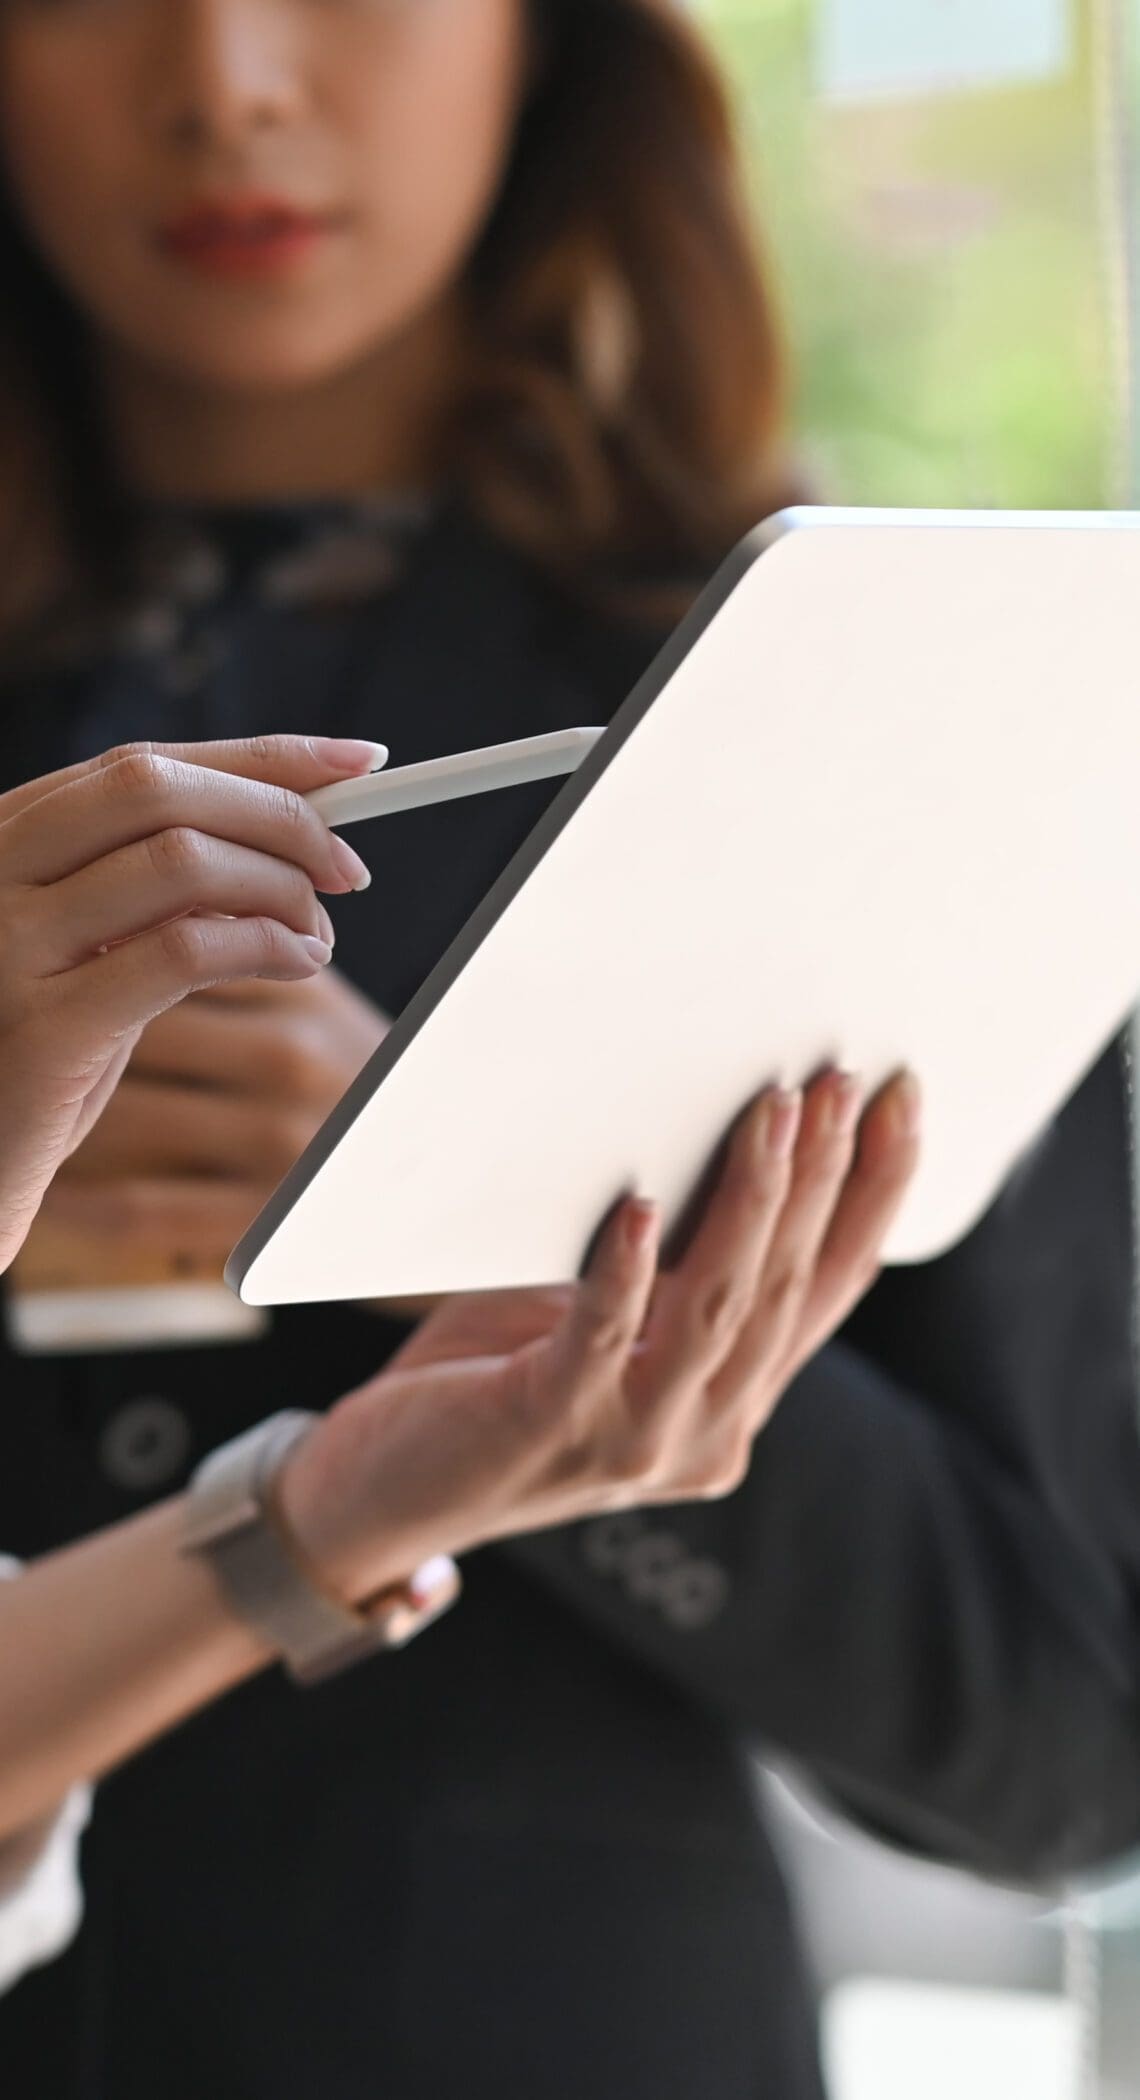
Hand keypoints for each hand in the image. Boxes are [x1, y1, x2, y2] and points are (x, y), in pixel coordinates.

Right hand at [0, 734, 378, 1271]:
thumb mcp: (84, 954)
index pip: (141, 766)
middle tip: (345, 868)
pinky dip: (260, 944)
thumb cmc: (32, 1062)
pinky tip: (295, 962)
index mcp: (3, 841)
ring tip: (316, 934)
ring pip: (177, 860)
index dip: (259, 757)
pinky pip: (178, 953)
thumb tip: (285, 836)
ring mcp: (5, 946)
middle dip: (276, 815)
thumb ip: (150, 894)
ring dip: (277, 888)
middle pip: (157, 791)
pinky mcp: (42, 1028)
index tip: (357, 761)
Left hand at [280, 1070, 920, 1598]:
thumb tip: (711, 1130)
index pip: (829, 1287)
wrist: (378, 1495)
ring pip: (719, 1307)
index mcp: (731, 1400)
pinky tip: (634, 1205)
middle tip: (835, 1077)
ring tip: (766, 1110)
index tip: (900, 1099)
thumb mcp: (600, 1316)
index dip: (875, 1192)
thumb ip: (664, 1264)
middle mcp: (706, 1433)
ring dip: (750, 1201)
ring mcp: (635, 1440)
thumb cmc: (486, 1383)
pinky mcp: (550, 1427)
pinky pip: (603, 1340)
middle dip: (822, 1173)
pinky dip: (623, 1270)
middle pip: (784, 1286)